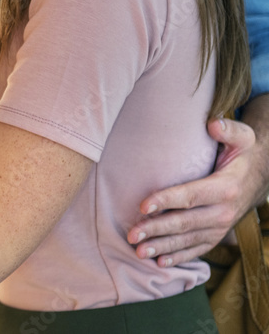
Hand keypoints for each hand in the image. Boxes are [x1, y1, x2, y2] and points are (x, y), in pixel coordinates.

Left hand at [127, 118, 258, 266]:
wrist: (259, 178)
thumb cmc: (242, 155)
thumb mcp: (243, 138)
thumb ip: (228, 129)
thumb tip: (212, 124)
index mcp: (224, 188)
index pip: (190, 196)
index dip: (166, 201)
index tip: (142, 206)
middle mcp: (222, 212)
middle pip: (184, 223)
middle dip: (156, 230)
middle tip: (131, 235)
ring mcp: (219, 227)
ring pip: (187, 240)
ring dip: (162, 247)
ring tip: (139, 251)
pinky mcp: (216, 236)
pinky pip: (197, 250)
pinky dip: (178, 257)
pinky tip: (160, 262)